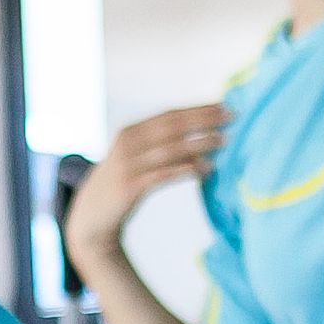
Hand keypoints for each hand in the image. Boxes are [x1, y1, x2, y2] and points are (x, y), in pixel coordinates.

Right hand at [64, 106, 228, 267]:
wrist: (91, 217)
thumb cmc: (122, 184)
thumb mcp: (135, 158)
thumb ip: (159, 145)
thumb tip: (200, 136)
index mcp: (130, 132)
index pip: (169, 115)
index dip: (197, 109)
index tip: (224, 106)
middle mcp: (127, 144)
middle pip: (171, 126)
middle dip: (203, 119)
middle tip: (231, 116)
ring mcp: (128, 165)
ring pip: (170, 148)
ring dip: (199, 143)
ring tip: (223, 141)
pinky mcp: (130, 187)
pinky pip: (164, 174)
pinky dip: (187, 169)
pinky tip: (207, 169)